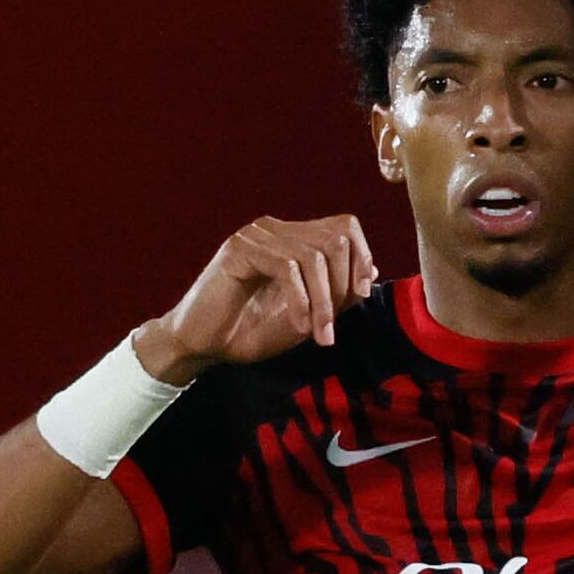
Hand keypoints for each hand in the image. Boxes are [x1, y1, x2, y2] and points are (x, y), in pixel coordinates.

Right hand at [133, 215, 376, 378]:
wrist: (203, 346)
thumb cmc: (251, 331)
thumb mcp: (308, 315)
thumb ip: (337, 295)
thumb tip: (370, 273)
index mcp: (293, 239)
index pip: (344, 227)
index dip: (360, 257)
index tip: (359, 296)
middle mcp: (276, 230)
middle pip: (335, 237)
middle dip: (343, 285)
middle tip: (332, 327)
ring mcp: (256, 236)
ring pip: (314, 255)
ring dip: (323, 302)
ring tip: (319, 335)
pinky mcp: (239, 250)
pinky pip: (286, 267)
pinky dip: (300, 300)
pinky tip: (299, 325)